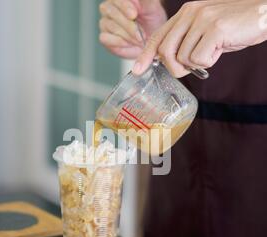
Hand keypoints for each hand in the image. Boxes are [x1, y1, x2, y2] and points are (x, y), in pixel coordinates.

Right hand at [99, 0, 166, 58]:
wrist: (149, 38)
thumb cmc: (150, 20)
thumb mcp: (151, 8)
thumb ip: (146, 0)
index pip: (117, 0)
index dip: (125, 7)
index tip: (134, 15)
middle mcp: (108, 8)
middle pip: (113, 13)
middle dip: (129, 25)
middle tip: (141, 34)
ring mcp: (104, 22)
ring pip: (111, 26)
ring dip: (127, 36)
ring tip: (139, 40)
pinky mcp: (104, 37)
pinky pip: (105, 38)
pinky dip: (118, 42)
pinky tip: (128, 44)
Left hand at [132, 0, 266, 76]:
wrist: (263, 14)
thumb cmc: (234, 26)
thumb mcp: (204, 31)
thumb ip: (186, 41)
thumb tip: (169, 61)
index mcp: (186, 12)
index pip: (158, 36)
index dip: (146, 54)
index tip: (137, 69)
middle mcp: (190, 13)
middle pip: (166, 52)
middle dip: (175, 67)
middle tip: (191, 66)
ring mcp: (202, 19)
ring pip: (183, 58)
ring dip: (197, 64)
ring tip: (212, 51)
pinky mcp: (214, 29)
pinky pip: (199, 59)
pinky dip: (209, 62)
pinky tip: (220, 50)